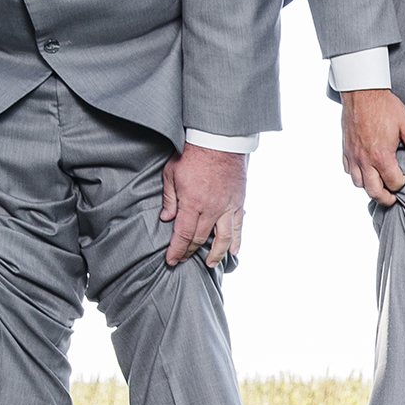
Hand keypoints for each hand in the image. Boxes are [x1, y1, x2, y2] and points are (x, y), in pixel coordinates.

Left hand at [159, 144, 246, 267]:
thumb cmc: (192, 154)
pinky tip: (233, 252)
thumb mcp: (171, 174)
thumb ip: (169, 199)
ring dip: (216, 254)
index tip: (171, 260)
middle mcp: (211, 209)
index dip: (177, 250)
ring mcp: (227, 207)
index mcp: (192, 203)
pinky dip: (236, 241)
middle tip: (183, 260)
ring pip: (223, 238)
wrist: (218, 140)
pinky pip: (239, 226)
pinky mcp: (238, 202)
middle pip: (200, 238)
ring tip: (210, 263)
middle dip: (190, 252)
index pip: (183, 235)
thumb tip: (166, 218)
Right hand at [341, 87, 404, 206]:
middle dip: (385, 198)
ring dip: (370, 187)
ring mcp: (353, 155)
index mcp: (381, 156)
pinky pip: (348, 170)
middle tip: (393, 196)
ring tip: (380, 182)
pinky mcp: (346, 148)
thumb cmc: (384, 106)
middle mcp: (364, 159)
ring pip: (358, 183)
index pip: (393, 183)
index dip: (402, 185)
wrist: (361, 90)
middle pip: (373, 191)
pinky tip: (366, 169)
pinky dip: (357, 174)